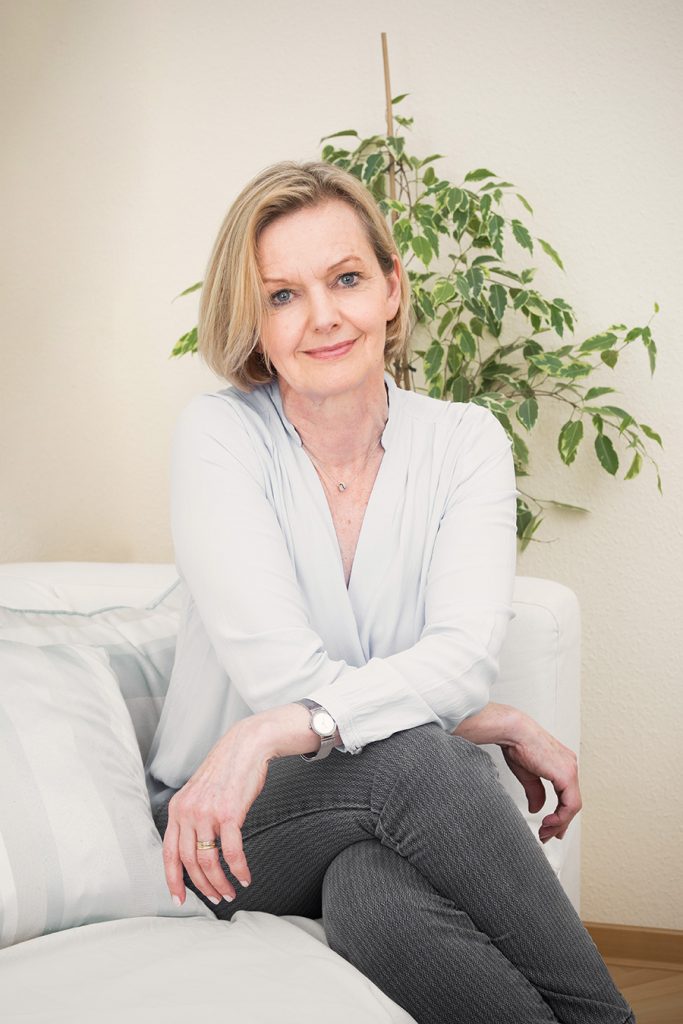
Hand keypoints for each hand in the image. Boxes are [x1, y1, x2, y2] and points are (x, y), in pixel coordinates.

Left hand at [162, 721, 271, 905]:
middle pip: (189, 862)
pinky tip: (245, 876)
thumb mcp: (199, 793)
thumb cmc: (227, 770)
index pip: (169, 853)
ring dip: (220, 882)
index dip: (172, 881)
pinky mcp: (229, 813)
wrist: (245, 746)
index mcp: (178, 809)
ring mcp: (207, 813)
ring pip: (209, 861)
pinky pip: (231, 852)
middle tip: (215, 898)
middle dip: (202, 886)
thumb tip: (197, 848)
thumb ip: (193, 817)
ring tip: (230, 892)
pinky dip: (239, 869)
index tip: (179, 899)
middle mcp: (188, 812)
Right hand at [500, 720, 581, 843]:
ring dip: (559, 822)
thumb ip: (535, 791)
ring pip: (573, 806)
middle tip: (549, 835)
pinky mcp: (566, 775)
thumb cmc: (517, 744)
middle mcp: (569, 766)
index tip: (550, 827)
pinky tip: (549, 822)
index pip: (567, 795)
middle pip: (571, 802)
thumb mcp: (527, 774)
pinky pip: (570, 804)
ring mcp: (570, 770)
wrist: (513, 731)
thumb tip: (537, 808)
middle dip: (560, 823)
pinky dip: (561, 817)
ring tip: (546, 832)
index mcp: (562, 764)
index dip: (561, 815)